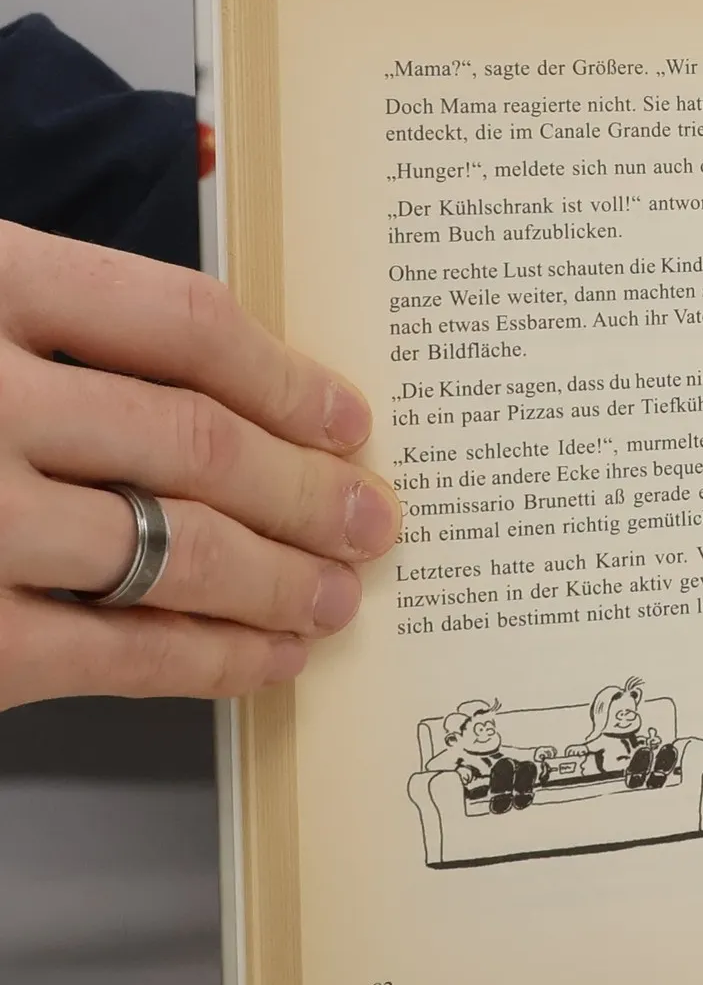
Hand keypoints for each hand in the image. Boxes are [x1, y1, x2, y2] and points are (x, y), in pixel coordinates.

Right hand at [0, 222, 400, 708]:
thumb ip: (47, 326)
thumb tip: (226, 392)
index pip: (180, 323)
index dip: (286, 377)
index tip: (348, 418)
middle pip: (197, 442)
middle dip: (308, 491)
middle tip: (374, 518)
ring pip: (177, 550)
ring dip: (281, 580)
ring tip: (337, 595)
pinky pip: (118, 653)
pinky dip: (212, 662)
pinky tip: (267, 662)